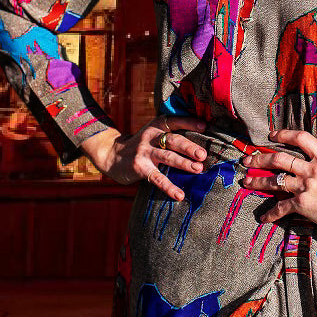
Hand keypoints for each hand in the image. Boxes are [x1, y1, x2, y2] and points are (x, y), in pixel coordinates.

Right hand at [87, 117, 207, 202]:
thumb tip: (199, 143)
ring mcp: (144, 152)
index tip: (205, 127)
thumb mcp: (153, 134)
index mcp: (157, 125)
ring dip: (183, 163)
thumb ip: (171, 134)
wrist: (112, 155)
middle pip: (173, 140)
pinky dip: (169, 187)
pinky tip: (179, 195)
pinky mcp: (140, 168)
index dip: (189, 122)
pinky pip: (157, 178)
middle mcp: (151, 136)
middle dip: (189, 147)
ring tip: (198, 169)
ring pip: (167, 157)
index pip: (175, 121)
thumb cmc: (142, 145)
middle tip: (203, 154)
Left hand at [242, 129, 316, 241]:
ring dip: (258, 180)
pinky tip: (264, 217)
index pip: (300, 138)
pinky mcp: (303, 204)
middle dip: (260, 157)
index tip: (271, 135)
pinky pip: (281, 207)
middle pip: (279, 157)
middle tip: (247, 158)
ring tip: (245, 181)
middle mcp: (313, 168)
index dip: (283, 134)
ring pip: (275, 180)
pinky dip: (270, 212)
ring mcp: (306, 185)